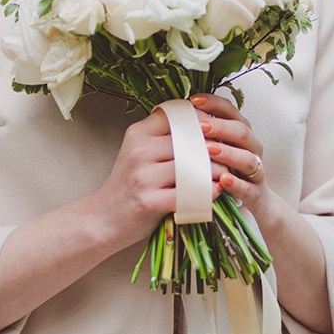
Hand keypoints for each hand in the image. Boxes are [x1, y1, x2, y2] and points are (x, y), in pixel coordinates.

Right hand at [87, 108, 213, 249]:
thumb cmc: (128, 184)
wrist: (104, 217)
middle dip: (215, 147)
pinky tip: (215, 191)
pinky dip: (208, 192)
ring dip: (216, 171)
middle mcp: (139, 151)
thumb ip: (164, 137)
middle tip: (230, 153)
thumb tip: (203, 123)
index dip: (201, 120)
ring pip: (193, 166)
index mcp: (138, 134)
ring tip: (225, 174)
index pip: (177, 116)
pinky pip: (189, 193)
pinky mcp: (150, 202)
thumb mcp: (139, 151)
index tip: (216, 129)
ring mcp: (143, 176)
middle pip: (190, 140)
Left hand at [189, 93, 270, 216]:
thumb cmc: (224, 168)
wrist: (249, 197)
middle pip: (242, 131)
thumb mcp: (214, 146)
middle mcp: (251, 148)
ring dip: (229, 153)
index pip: (230, 111)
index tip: (193, 101)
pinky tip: (223, 180)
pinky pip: (249, 188)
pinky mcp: (256, 193)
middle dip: (220, 127)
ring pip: (248, 159)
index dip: (213, 104)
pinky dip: (237, 184)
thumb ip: (201, 132)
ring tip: (209, 150)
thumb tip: (172, 114)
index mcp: (240, 132)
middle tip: (199, 126)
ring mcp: (256, 170)